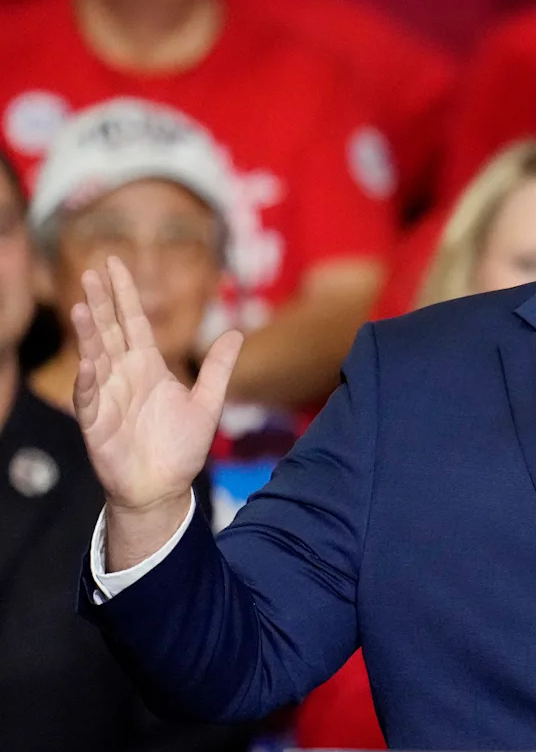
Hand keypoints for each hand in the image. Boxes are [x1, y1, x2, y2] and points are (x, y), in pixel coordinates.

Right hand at [73, 257, 242, 514]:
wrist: (164, 488)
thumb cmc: (181, 447)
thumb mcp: (208, 403)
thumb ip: (218, 368)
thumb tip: (236, 333)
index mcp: (148, 367)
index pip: (133, 322)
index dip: (123, 294)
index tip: (113, 263)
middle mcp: (123, 376)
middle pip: (109, 331)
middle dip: (100, 302)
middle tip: (91, 270)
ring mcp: (108, 397)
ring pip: (95, 357)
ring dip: (89, 334)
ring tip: (83, 307)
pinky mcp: (97, 423)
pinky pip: (90, 398)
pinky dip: (88, 381)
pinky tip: (88, 362)